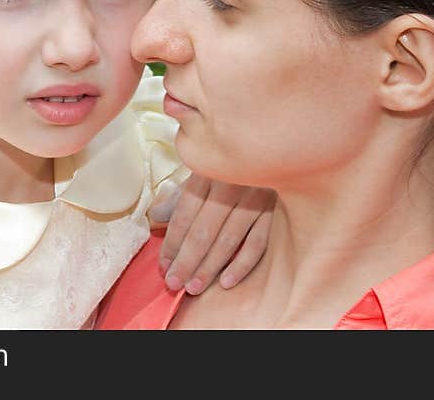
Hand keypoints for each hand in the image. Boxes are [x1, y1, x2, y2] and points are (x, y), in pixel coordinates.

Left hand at [160, 174, 275, 294]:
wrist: (276, 147)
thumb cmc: (232, 163)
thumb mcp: (204, 171)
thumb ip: (180, 195)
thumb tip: (157, 218)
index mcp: (207, 171)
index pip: (184, 214)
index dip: (172, 243)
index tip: (163, 265)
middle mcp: (231, 184)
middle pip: (203, 231)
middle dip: (185, 261)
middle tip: (173, 283)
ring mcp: (256, 198)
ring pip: (227, 240)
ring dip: (208, 268)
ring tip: (193, 287)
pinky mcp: (276, 211)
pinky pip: (257, 243)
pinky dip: (241, 265)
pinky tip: (226, 282)